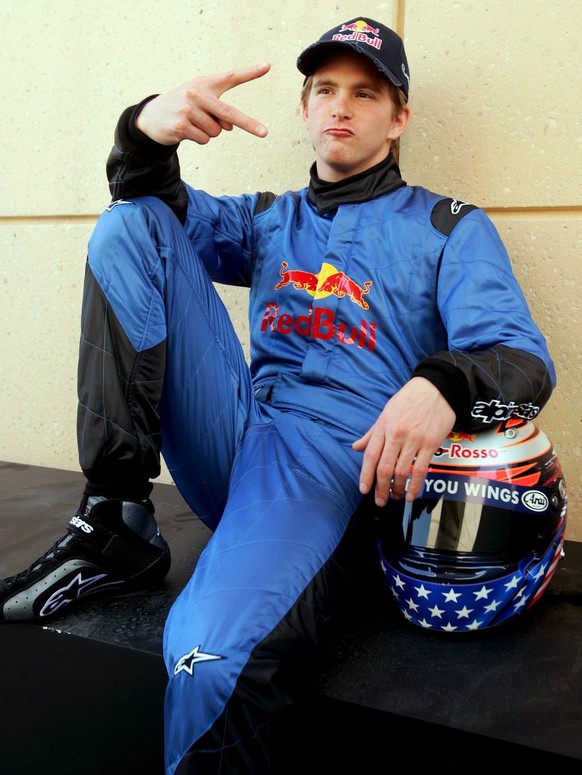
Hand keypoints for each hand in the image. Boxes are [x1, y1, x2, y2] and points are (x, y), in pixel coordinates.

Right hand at [136, 63, 270, 145]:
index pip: (230, 77)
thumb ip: (219, 112)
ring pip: (216, 132)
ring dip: (209, 133)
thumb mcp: (201, 103)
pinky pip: (204, 139)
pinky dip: (200, 139)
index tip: (267, 66)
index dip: (249, 72)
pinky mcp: (182, 125)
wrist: (152, 116)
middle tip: (265, 133)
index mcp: (205, 83)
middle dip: (249, 124)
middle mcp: (197, 93)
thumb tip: (229, 127)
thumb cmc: (184, 107)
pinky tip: (186, 130)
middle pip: (229, 113)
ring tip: (193, 124)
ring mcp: (188, 109)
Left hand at [353, 377, 455, 505]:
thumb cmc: (409, 399)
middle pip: (384, 468)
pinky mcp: (430, 444)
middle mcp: (396, 434)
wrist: (437, 388)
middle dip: (380, 488)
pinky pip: (421, 470)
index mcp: (383, 426)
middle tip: (380, 500)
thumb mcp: (386, 412)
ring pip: (402, 471)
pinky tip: (411, 494)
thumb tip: (356, 447)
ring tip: (395, 497)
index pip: (370, 455)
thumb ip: (372, 433)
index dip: (366, 475)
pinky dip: (414, 486)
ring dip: (397, 489)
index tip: (364, 489)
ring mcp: (414, 440)